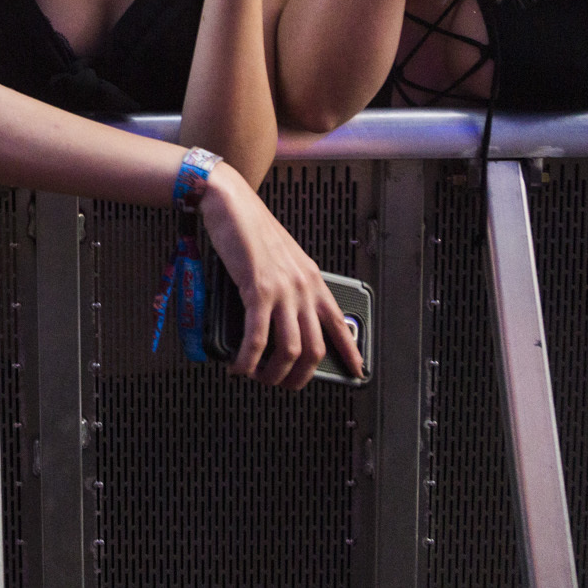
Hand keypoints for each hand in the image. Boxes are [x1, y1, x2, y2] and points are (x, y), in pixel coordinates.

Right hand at [199, 164, 361, 388]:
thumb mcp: (282, 258)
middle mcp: (303, 287)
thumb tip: (279, 316)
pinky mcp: (258, 291)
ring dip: (273, 374)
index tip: (357, 371)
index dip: (351, 351)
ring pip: (289, 351)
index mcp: (312, 279)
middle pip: (315, 349)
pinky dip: (248, 360)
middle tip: (284, 384)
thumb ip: (288, 285)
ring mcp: (282, 290)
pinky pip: (257, 339)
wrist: (231, 203)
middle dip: (300, 377)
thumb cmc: (251, 226)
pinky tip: (239, 366)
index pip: (340, 322)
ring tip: (259, 378)